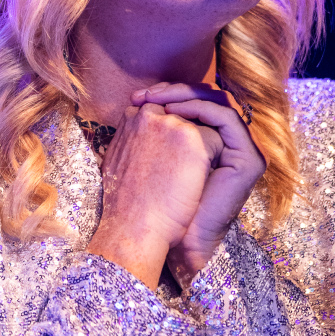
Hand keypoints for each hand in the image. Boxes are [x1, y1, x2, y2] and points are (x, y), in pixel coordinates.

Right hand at [86, 100, 223, 288]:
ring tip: (193, 173)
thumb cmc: (125, 202)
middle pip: (185, 112)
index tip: (175, 146)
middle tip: (192, 158)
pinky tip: (202, 181)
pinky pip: (215, 141)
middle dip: (192, 131)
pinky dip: (212, 162)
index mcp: (131, 117)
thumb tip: (149, 136)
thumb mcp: (119, 159)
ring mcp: (174, 124)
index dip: (174, 123)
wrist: (134, 228)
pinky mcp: (194, 139)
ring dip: (201, 147)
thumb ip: (135, 139)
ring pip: (202, 126)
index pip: (162, 106)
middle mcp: (151, 114)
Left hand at [131, 82, 265, 282]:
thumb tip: (138, 99)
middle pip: (211, 97)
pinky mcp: (250, 158)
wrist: (175, 239)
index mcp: (218, 141)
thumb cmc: (161, 203)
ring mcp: (246, 150)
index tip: (139, 96)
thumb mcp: (160, 156)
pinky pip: (227, 118)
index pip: (200, 101)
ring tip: (157, 100)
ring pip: (221, 102)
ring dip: (187, 96)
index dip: (171, 92)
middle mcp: (235, 143)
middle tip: (147, 94)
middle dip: (176, 90)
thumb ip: (160, 129)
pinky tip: (174, 111)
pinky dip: (201, 109)